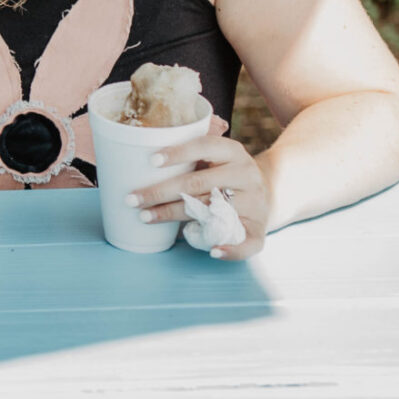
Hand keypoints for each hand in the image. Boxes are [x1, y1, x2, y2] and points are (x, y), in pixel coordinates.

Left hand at [127, 136, 271, 259]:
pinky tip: (213, 251)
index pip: (204, 147)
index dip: (178, 153)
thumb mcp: (214, 155)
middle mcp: (246, 175)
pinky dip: (231, 249)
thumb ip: (190, 151)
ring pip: (210, 211)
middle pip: (198, 183)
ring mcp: (254, 203)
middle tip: (131, 198)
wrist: (267, 191)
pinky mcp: (259, 229)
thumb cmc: (223, 172)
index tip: (151, 161)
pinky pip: (248, 243)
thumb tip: (144, 150)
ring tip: (145, 217)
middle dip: (160, 192)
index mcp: (233, 152)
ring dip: (174, 215)